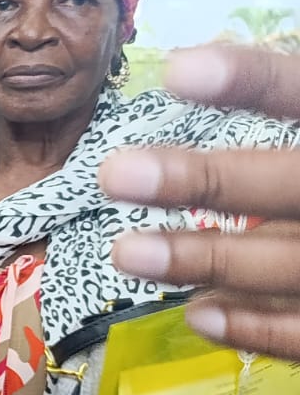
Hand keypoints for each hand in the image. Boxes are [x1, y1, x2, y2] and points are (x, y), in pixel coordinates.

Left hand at [101, 45, 299, 358]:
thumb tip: (213, 67)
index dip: (257, 82)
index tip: (178, 70)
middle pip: (298, 183)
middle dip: (208, 181)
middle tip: (115, 174)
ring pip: (296, 263)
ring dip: (207, 259)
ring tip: (126, 252)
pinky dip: (260, 327)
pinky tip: (198, 314)